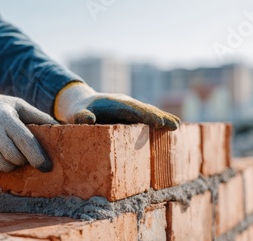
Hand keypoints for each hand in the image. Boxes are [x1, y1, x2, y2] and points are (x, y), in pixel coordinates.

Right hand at [0, 83, 57, 173]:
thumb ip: (38, 116)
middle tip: (24, 154)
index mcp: (5, 119)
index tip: (47, 167)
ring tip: (7, 150)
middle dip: (24, 160)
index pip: (26, 143)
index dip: (38, 158)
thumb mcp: (16, 105)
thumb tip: (61, 127)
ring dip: (11, 163)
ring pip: (5, 167)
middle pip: (16, 159)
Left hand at [54, 82, 179, 129]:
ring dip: (163, 118)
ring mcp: (130, 107)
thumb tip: (88, 119)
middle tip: (173, 126)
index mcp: (114, 104)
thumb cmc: (77, 111)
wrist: (80, 102)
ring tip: (177, 126)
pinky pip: (147, 116)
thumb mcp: (75, 115)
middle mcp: (125, 103)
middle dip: (159, 117)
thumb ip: (80, 116)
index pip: (133, 110)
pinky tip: (172, 126)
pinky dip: (159, 120)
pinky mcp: (131, 113)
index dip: (146, 116)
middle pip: (145, 109)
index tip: (157, 123)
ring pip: (149, 111)